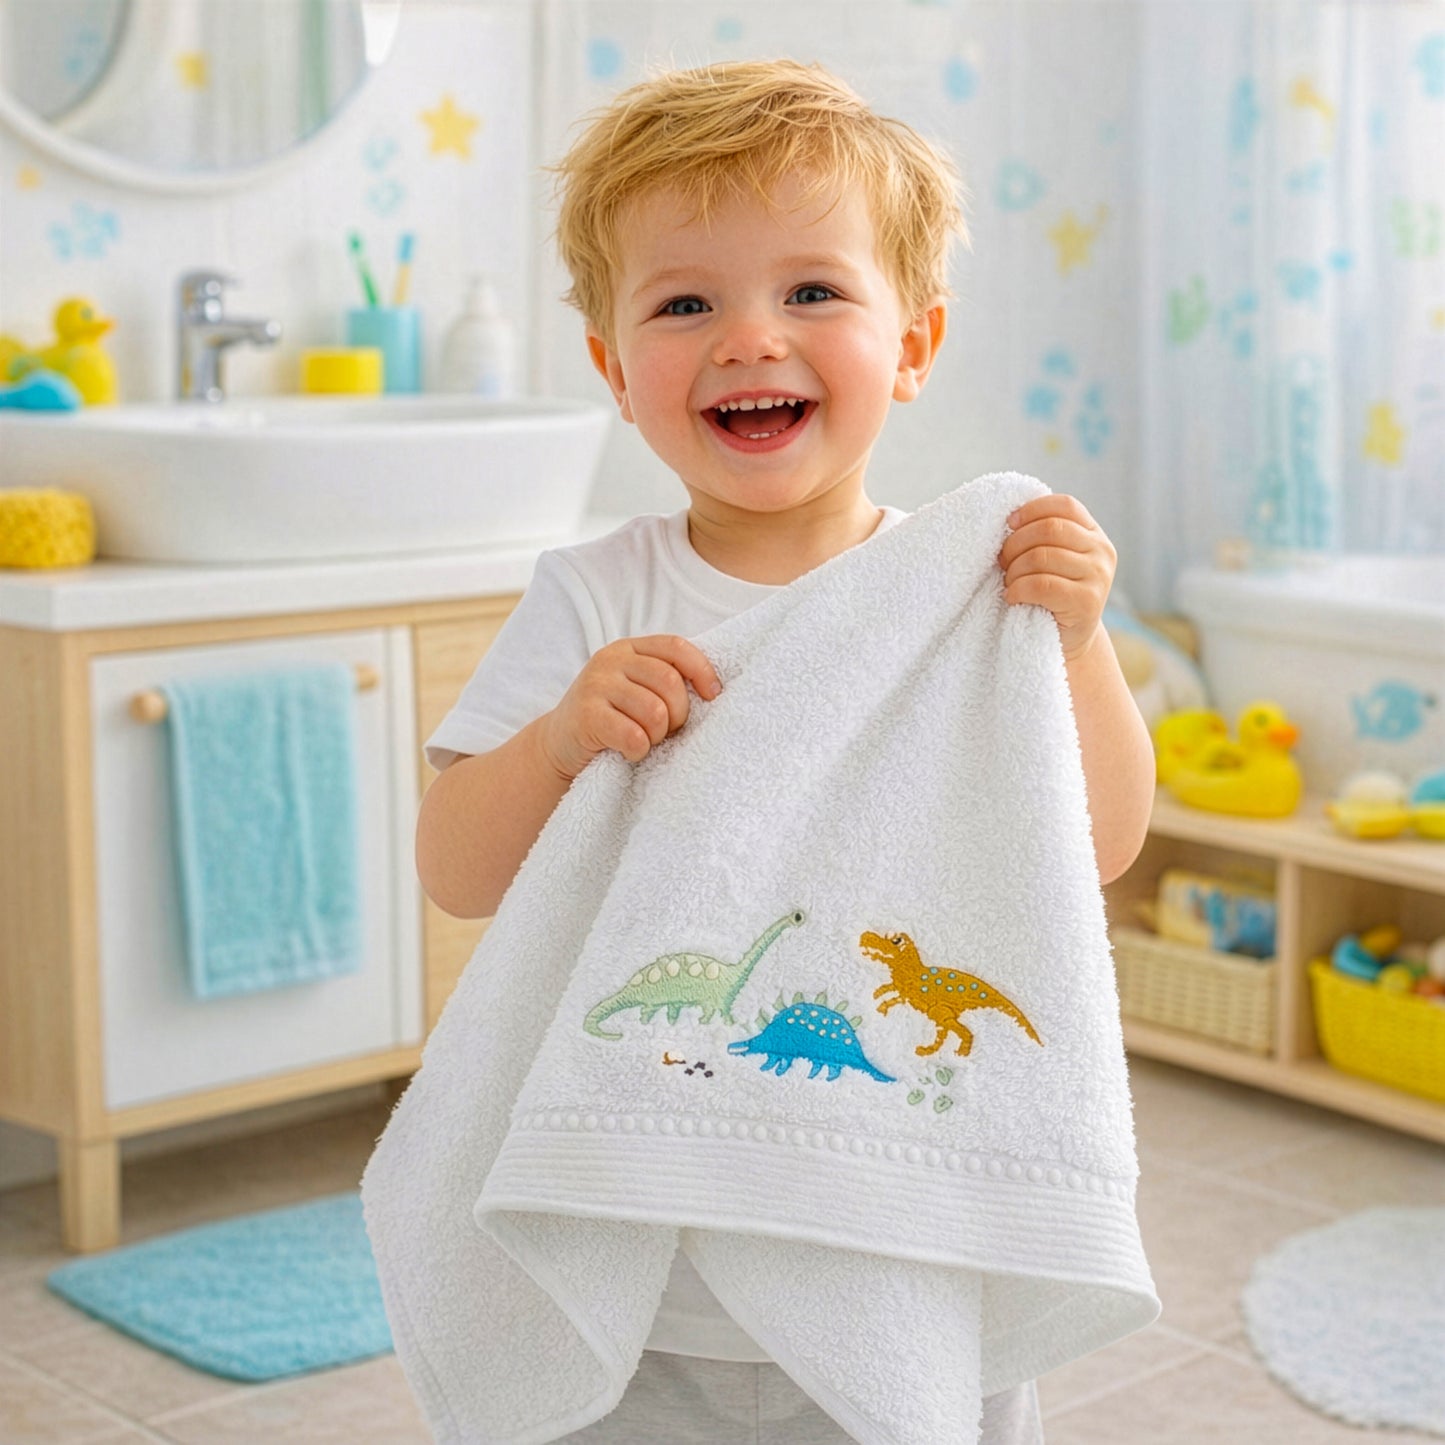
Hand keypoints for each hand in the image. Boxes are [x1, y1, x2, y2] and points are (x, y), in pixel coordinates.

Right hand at [537, 634, 722, 779]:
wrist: (558, 745)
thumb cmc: (610, 719)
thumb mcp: (635, 689)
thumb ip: (664, 679)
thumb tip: (714, 689)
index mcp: (629, 648)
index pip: (676, 647)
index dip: (701, 670)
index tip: (712, 696)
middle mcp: (610, 660)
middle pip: (670, 681)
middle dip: (678, 714)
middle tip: (666, 731)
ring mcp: (595, 685)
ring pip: (655, 711)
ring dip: (657, 735)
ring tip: (645, 740)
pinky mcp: (586, 716)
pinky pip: (633, 735)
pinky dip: (639, 750)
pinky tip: (629, 752)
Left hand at [997, 494, 1116, 661]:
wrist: (1068, 639)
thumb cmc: (1052, 595)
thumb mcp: (1054, 559)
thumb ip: (1044, 537)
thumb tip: (1011, 518)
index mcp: (1094, 534)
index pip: (1065, 506)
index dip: (1033, 510)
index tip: (1010, 523)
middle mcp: (1102, 552)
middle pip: (1049, 529)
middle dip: (1016, 543)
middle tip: (1003, 562)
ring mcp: (1098, 577)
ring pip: (1041, 556)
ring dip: (1014, 571)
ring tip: (1010, 583)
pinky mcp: (1087, 602)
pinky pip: (1041, 585)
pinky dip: (1018, 589)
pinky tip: (1013, 597)